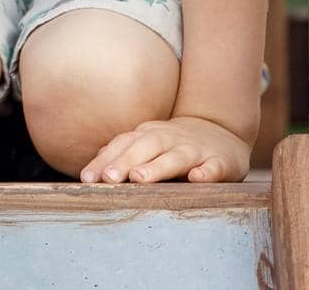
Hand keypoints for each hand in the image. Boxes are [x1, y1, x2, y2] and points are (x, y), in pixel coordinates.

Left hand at [78, 115, 251, 184]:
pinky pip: (213, 167)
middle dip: (125, 162)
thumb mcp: (148, 144)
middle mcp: (169, 139)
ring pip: (175, 157)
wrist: (220, 130)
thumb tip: (91, 169)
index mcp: (149, 135)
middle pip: (145, 148)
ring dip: (157, 167)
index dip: (105, 160)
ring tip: (139, 178)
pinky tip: (196, 179)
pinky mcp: (220, 161)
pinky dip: (205, 172)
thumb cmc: (174, 144)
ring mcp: (195, 149)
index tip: (87, 178)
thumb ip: (123, 154)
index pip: (124, 144)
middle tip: (108, 178)